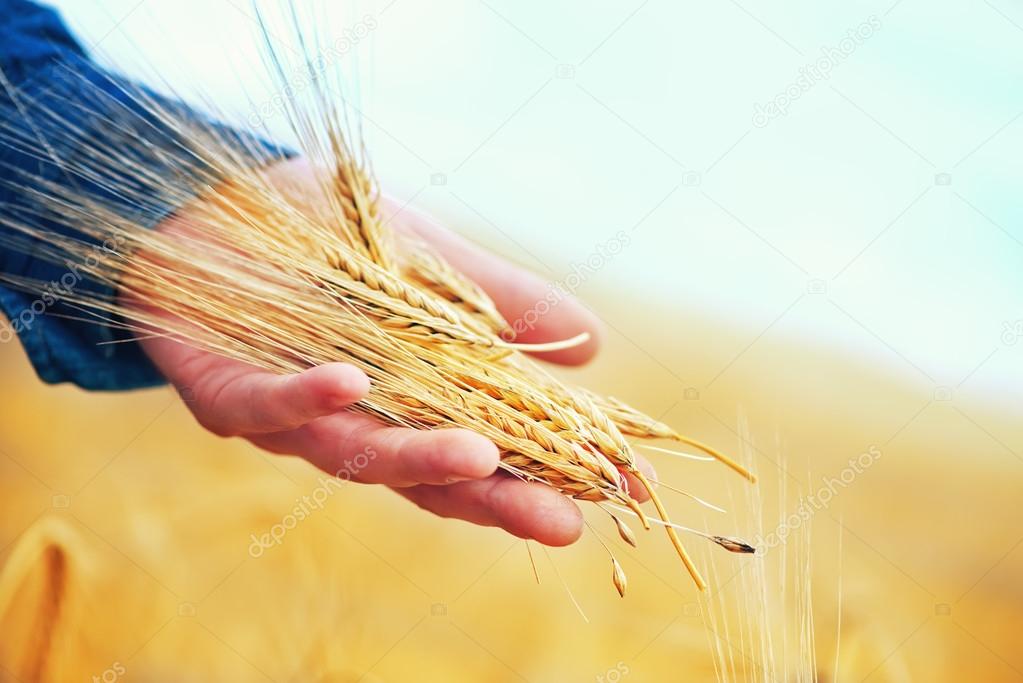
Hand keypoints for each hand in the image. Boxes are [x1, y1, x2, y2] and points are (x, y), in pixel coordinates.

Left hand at [138, 158, 651, 545]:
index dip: (552, 471)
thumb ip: (500, 303)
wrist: (215, 200)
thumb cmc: (330, 239)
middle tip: (564, 521)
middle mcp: (360, 425)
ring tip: (482, 457)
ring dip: (420, 458)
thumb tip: (594, 345)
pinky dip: (308, 399)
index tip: (626, 489)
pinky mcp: (225, 392)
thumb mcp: (431, 260)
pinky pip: (265, 406)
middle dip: (498, 500)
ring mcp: (293, 420)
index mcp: (415, 400)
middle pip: (433, 479)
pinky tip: (352, 384)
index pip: (492, 450)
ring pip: (357, 456)